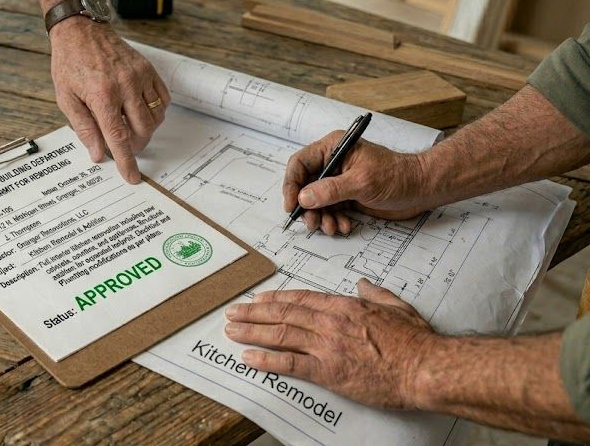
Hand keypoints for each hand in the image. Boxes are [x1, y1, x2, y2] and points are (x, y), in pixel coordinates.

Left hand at [49, 18, 169, 183]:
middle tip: (124, 146)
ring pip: (155, 117)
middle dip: (136, 146)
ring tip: (129, 126)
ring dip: (146, 130)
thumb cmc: (70, 64)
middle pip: (143, 130)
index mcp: (102, 95)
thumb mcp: (66, 98)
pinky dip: (156, 112)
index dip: (127, 161)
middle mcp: (125, 85)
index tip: (133, 177)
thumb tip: (98, 153)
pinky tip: (140, 112)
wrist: (81, 31)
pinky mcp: (148, 69)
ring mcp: (140, 76)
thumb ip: (84, 128)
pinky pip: (162, 99)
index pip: (118, 137)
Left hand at [224, 279, 438, 409]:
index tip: (258, 299)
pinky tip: (248, 358)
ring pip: (280, 334)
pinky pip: (290, 364)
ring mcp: (327, 346)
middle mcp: (330, 322)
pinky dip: (265, 360)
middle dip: (254, 313)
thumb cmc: (415, 341)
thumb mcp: (395, 306)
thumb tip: (362, 283)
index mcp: (344, 306)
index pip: (300, 298)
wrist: (425, 367)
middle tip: (233, 312)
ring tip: (231, 331)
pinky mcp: (328, 372)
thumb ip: (374, 293)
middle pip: (283, 314)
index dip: (275, 298)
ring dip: (251, 332)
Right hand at [284, 131, 432, 234]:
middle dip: (308, 207)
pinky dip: (334, 220)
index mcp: (333, 148)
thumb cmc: (397, 177)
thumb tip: (303, 198)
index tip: (292, 205)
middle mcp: (333, 163)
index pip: (300, 163)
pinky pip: (330, 209)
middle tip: (312, 223)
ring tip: (331, 228)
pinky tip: (344, 226)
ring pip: (316, 201)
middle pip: (305, 185)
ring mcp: (339, 180)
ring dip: (321, 217)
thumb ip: (330, 190)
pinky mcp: (347, 195)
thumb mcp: (361, 182)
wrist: (422, 189)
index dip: (292, 185)